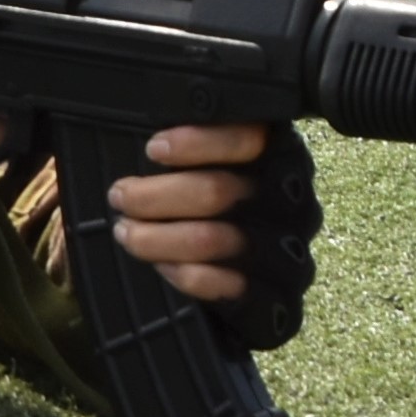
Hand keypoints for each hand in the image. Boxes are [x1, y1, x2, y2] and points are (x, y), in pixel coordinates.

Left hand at [106, 123, 316, 344]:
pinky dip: (191, 276)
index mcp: (283, 155)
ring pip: (215, 239)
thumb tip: (146, 114)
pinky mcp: (281, 302)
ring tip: (126, 232)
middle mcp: (295, 202)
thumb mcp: (203, 163)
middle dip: (156, 194)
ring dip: (159, 237)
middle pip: (220, 190)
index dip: (198, 141)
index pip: (250, 137)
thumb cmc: (209, 207)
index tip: (153, 149)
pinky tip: (164, 267)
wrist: (236, 282)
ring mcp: (291, 254)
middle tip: (120, 196)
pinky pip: (233, 289)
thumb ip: (190, 143)